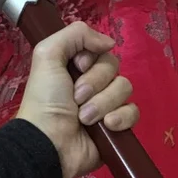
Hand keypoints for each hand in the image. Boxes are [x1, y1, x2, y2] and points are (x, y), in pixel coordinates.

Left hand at [16, 21, 138, 177]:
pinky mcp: (118, 126)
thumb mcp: (47, 54)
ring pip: (124, 88)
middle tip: (76, 97)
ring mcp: (107, 104)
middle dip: (95, 82)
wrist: (49, 142)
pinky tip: (106, 126)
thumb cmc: (45, 99)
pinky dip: (120, 118)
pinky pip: (133, 112)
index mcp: (76, 65)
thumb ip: (75, 34)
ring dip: (103, 103)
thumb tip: (109, 42)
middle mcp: (93, 82)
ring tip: (85, 117)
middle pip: (114, 67)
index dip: (91, 58)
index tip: (76, 67)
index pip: (101, 50)